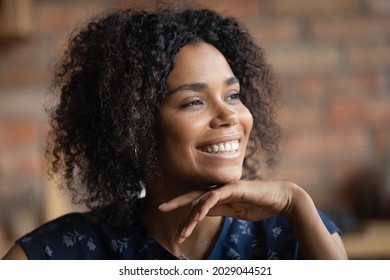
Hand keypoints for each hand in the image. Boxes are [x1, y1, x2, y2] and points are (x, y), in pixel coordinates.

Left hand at [158, 180, 296, 242]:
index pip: (195, 198)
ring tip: (183, 234)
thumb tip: (202, 213)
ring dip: (190, 218)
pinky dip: (203, 207)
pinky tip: (196, 218)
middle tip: (168, 224)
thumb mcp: (235, 212)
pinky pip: (213, 197)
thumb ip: (219, 210)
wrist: (281, 199)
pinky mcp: (233, 188)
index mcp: (219, 194)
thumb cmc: (260, 205)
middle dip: (178, 211)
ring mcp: (226, 187)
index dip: (179, 203)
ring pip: (200, 200)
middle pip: (193, 198)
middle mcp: (219, 188)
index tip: (163, 208)